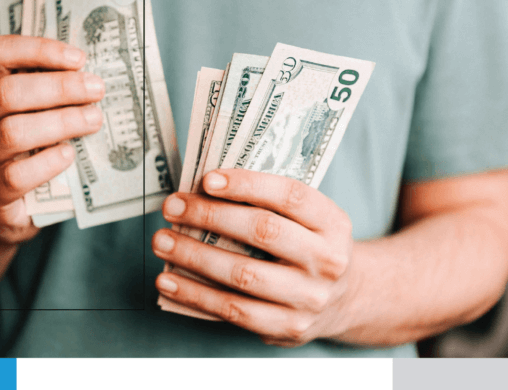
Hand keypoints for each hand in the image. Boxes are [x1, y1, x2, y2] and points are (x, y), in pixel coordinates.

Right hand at [0, 35, 104, 244]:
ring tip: (93, 120)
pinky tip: (68, 155)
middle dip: (58, 88)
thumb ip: (42, 91)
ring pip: (11, 132)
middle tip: (95, 90)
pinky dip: (46, 164)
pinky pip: (14, 177)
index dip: (38, 50)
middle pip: (6, 93)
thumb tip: (88, 73)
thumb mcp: (23, 114)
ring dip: (59, 122)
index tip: (78, 58)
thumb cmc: (18, 151)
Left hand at [153, 169, 355, 346]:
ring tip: (162, 241)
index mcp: (333, 223)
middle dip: (210, 216)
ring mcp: (309, 298)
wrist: (345, 300)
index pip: (290, 196)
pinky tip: (169, 281)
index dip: (247, 184)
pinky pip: (233, 311)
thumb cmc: (309, 247)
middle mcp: (327, 260)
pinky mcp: (287, 327)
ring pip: (243, 275)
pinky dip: (195, 295)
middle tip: (173, 207)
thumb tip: (204, 191)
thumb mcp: (309, 221)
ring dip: (194, 257)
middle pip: (263, 232)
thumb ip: (270, 205)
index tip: (207, 180)